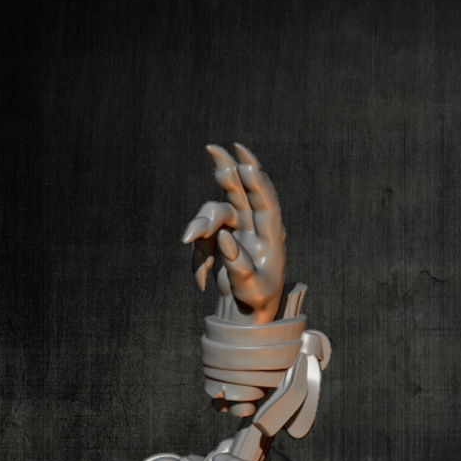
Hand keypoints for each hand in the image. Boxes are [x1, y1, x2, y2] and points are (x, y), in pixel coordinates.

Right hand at [182, 143, 286, 323]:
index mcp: (271, 233)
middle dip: (226, 168)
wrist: (246, 312)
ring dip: (200, 227)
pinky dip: (198, 259)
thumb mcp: (249, 286)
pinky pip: (201, 239)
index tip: (244, 162)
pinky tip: (202, 282)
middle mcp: (253, 225)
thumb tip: (223, 237)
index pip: (265, 201)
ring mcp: (234, 229)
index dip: (256, 179)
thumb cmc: (256, 298)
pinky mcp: (217, 238)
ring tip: (190, 241)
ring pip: (214, 213)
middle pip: (239, 190)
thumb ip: (238, 263)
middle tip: (212, 148)